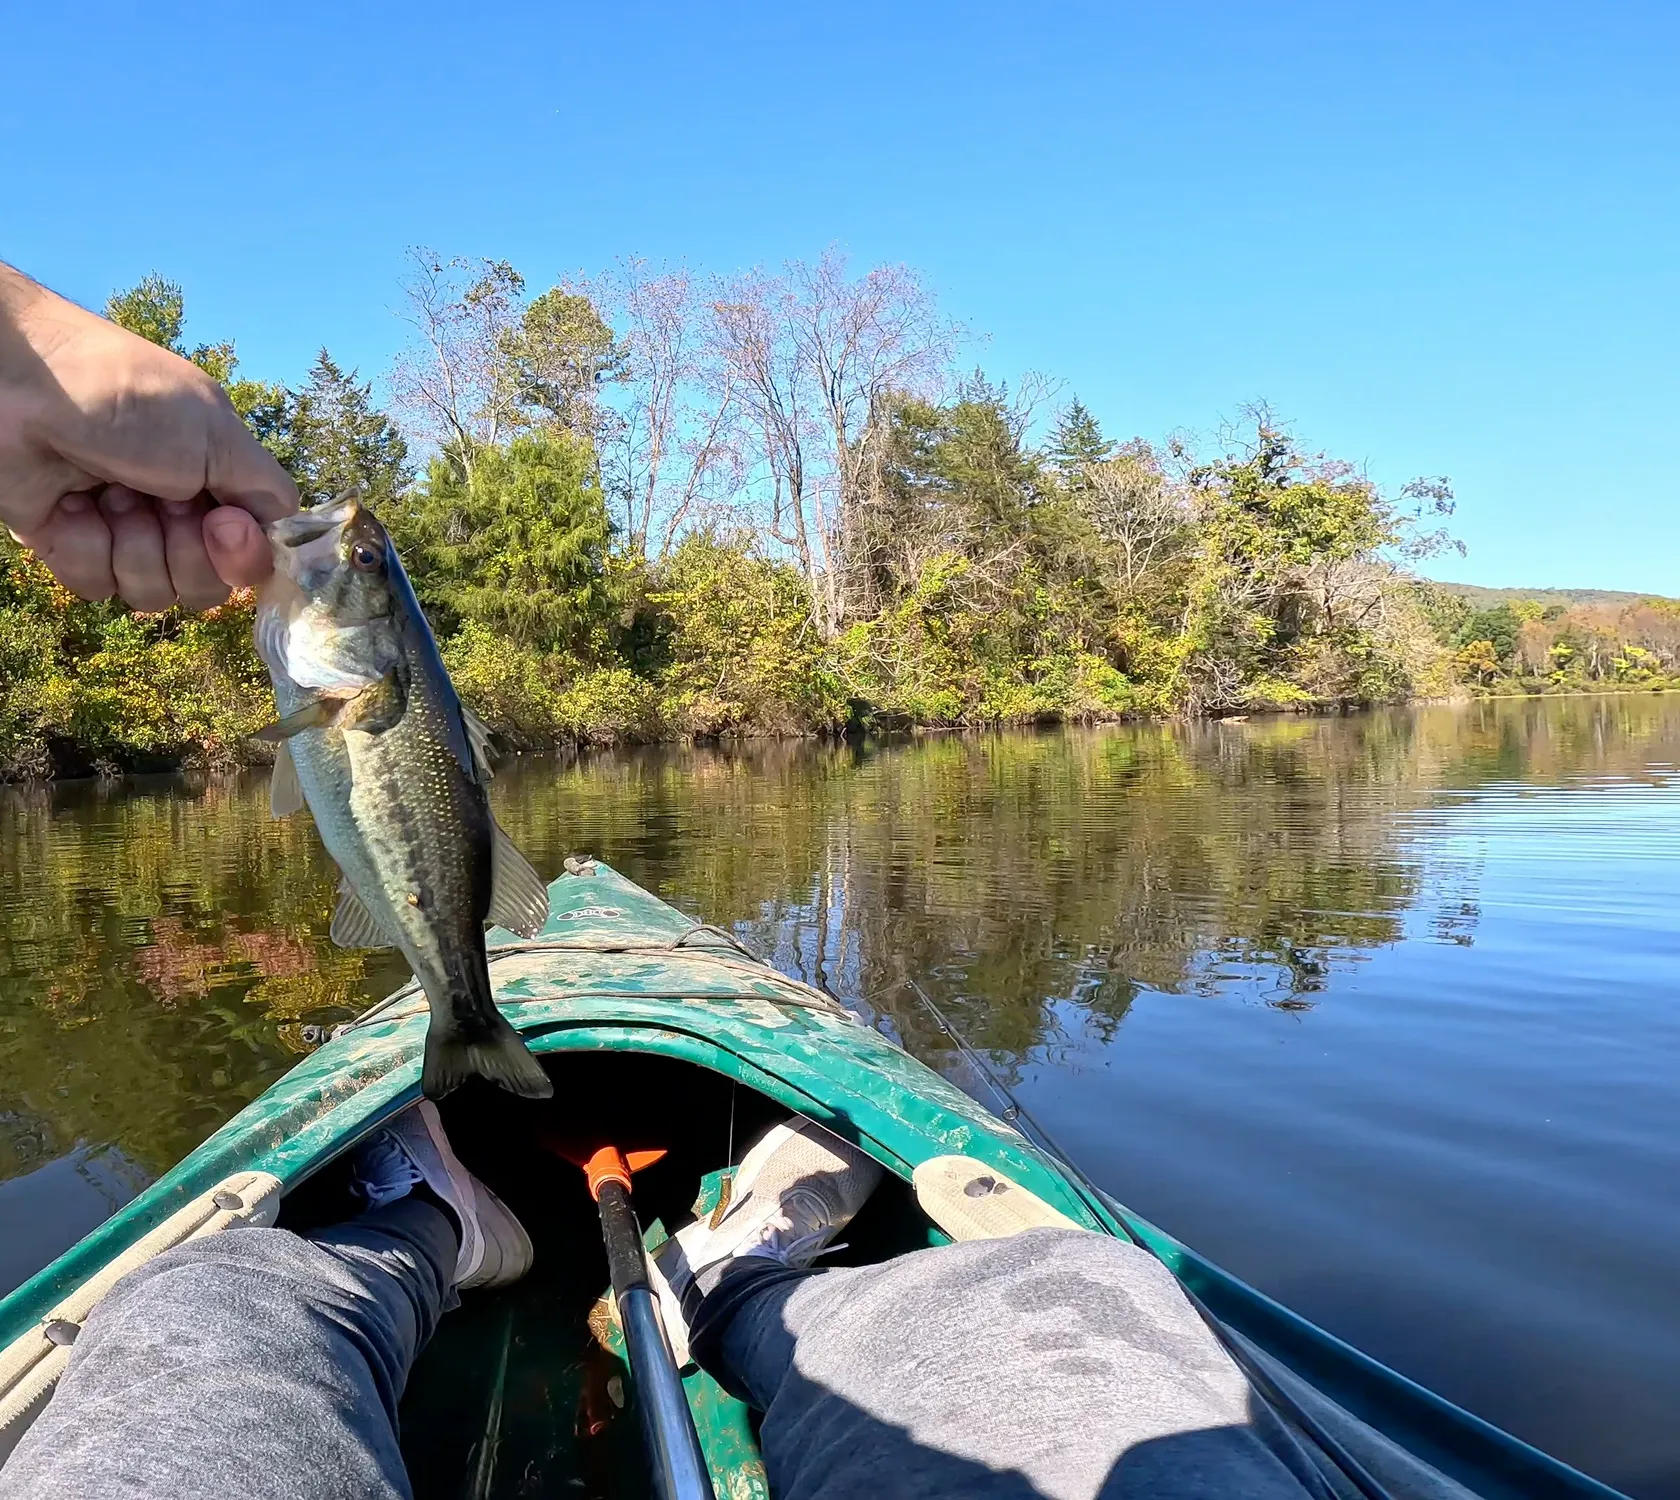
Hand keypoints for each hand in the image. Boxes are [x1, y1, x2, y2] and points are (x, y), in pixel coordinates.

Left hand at [0, 264, 297, 609]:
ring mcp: (121, 531)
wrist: (23, 386)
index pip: (252, 556)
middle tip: (158, 500)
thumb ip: (266, 491)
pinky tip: (71, 505)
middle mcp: (174, 513)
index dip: (242, 557)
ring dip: (133, 546)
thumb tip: (285, 535)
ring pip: (151, 593)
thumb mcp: (219, 434)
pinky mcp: (69, 545)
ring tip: (107, 494)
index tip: (222, 524)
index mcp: (218, 484)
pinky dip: (84, 547)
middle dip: (184, 552)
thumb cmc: (129, 396)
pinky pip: (96, 585)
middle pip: (207, 587)